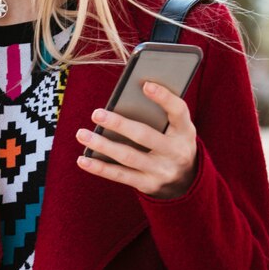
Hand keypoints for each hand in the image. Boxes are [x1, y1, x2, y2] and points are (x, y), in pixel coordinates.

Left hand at [74, 80, 197, 198]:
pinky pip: (120, 176)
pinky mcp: (148, 185)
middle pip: (145, 136)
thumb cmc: (171, 142)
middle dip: (119, 124)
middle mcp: (176, 152)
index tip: (145, 84)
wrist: (186, 180)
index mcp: (185, 131)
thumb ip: (158, 113)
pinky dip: (99, 168)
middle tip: (96, 113)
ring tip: (82, 134)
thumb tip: (123, 99)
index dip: (164, 98)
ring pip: (128, 157)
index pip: (179, 111)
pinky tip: (83, 159)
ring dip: (102, 145)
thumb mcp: (175, 128)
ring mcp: (162, 171)